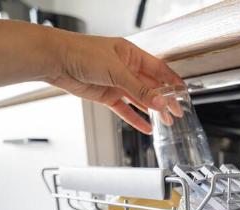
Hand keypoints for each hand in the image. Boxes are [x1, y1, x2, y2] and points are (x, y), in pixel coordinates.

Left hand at [46, 34, 182, 133]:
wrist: (56, 60)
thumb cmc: (82, 53)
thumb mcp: (117, 71)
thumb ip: (140, 90)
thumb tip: (160, 102)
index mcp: (131, 54)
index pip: (158, 69)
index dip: (172, 81)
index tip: (183, 93)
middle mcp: (124, 68)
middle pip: (151, 87)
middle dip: (165, 100)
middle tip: (177, 113)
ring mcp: (115, 83)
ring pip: (139, 99)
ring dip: (153, 111)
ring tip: (166, 122)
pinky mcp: (106, 95)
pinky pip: (124, 109)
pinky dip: (135, 118)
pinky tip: (145, 126)